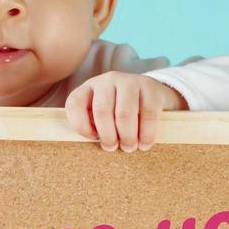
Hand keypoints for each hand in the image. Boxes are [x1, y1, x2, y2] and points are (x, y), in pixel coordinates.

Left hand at [65, 73, 186, 152]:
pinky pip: (147, 114)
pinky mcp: (150, 86)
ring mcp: (129, 81)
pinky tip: (145, 143)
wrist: (153, 94)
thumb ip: (94, 126)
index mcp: (89, 87)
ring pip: (123, 114)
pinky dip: (146, 134)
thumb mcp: (104, 115)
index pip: (74, 104)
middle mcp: (107, 80)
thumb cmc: (122, 112)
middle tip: (114, 148)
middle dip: (108, 136)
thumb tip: (95, 145)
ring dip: (127, 137)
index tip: (93, 138)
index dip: (80, 126)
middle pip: (101, 111)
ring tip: (130, 147)